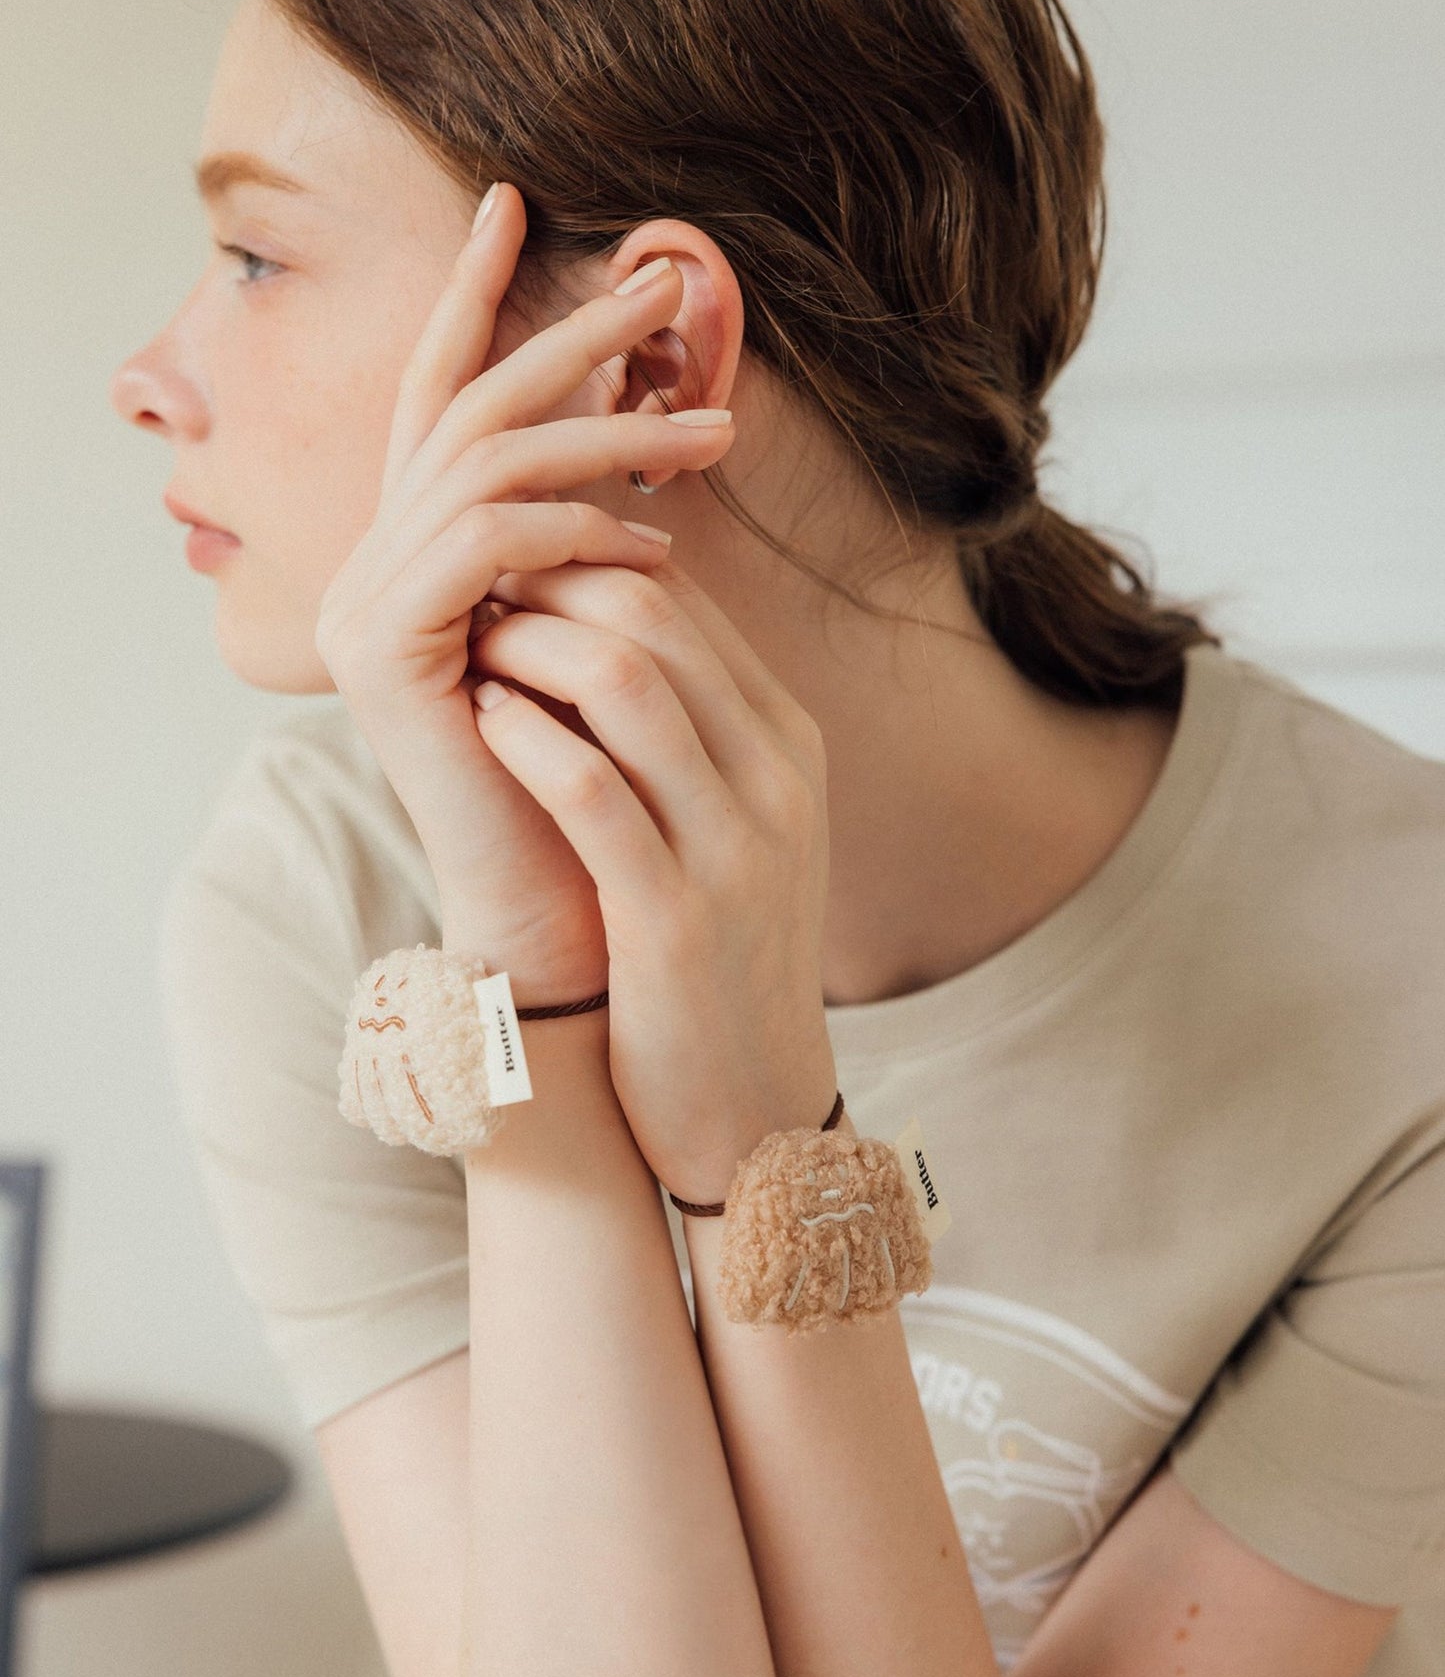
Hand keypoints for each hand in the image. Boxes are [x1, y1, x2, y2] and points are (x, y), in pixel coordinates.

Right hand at [313, 181, 736, 1004]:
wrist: (562, 917)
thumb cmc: (596, 780)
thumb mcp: (603, 627)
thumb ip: (592, 534)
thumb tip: (646, 431)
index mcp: (420, 551)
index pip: (441, 399)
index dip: (473, 295)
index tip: (518, 198)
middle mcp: (376, 565)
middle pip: (466, 407)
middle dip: (568, 335)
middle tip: (668, 283)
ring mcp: (368, 608)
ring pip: (484, 466)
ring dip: (606, 434)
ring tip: (711, 432)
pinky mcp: (384, 656)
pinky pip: (483, 549)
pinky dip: (572, 531)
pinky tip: (651, 544)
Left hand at [469, 550, 839, 1206]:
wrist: (754, 1112)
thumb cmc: (722, 960)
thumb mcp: (737, 830)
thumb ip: (691, 735)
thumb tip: (596, 631)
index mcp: (790, 748)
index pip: (685, 602)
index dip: (583, 565)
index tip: (509, 572)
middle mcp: (776, 782)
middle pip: (654, 617)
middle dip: (547, 584)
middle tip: (473, 593)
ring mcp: (735, 849)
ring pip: (623, 681)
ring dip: (525, 645)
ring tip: (467, 648)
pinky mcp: (675, 920)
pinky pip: (589, 790)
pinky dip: (522, 738)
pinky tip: (479, 722)